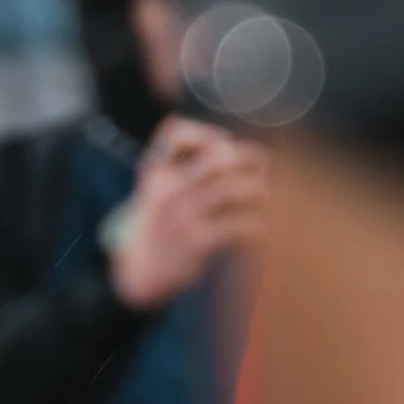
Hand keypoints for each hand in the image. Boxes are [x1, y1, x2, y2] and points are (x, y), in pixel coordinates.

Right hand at [108, 116, 270, 311]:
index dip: (206, 133)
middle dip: (248, 156)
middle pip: (217, 157)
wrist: (139, 271)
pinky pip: (239, 226)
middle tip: (263, 163)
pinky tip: (258, 228)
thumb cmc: (159, 224)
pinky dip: (255, 225)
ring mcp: (182, 215)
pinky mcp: (197, 242)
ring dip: (257, 189)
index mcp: (155, 171)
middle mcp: (167, 188)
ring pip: (233, 189)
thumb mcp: (157, 189)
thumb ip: (184, 166)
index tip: (226, 141)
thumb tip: (237, 149)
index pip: (175, 133)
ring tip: (263, 195)